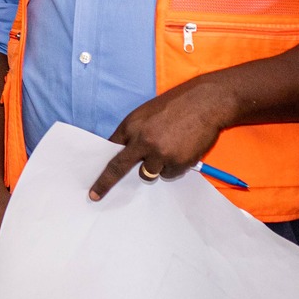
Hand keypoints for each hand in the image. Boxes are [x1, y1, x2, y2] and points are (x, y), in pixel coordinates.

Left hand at [89, 76, 238, 201]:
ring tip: (170, 147)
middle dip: (105, 184)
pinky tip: (182, 149)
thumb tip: (125, 152)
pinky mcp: (178, 162)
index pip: (111, 150)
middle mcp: (143, 140)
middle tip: (95, 195)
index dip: (101, 168)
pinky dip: (173, 166)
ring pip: (148, 173)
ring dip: (155, 166)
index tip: (92, 186)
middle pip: (119, 167)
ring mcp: (160, 153)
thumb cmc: (176, 105)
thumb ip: (134, 133)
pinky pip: (169, 174)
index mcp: (132, 125)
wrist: (206, 102)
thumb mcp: (146, 113)